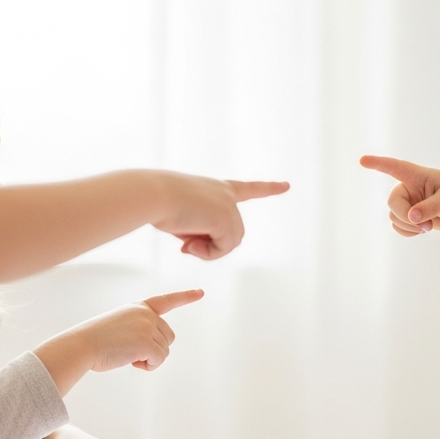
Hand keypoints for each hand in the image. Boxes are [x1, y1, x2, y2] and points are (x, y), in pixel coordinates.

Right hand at [34, 290, 202, 395]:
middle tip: (130, 352)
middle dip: (154, 349)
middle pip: (168, 337)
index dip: (185, 297)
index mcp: (138, 308)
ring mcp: (148, 326)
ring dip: (149, 358)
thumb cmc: (94, 342)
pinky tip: (130, 362)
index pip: (166, 300)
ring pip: (165, 350)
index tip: (201, 292)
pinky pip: (159, 360)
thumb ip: (139, 330)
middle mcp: (146, 314)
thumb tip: (154, 352)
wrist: (81, 345)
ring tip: (126, 355)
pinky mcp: (148, 342)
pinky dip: (147, 366)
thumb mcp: (119, 328)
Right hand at [157, 175, 289, 259]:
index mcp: (218, 188)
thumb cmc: (159, 203)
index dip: (267, 189)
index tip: (286, 186)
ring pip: (228, 244)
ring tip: (184, 242)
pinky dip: (205, 253)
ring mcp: (229, 206)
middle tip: (185, 244)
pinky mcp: (227, 218)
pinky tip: (188, 244)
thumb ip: (197, 230)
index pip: (247, 189)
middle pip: (232, 234)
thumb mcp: (182, 219)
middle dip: (210, 245)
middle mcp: (227, 194)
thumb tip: (197, 245)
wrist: (153, 194)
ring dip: (206, 249)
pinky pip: (222, 249)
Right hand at [358, 155, 439, 254]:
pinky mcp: (408, 216)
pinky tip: (421, 231)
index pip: (396, 167)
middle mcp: (409, 187)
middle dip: (406, 217)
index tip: (363, 160)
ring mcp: (407, 202)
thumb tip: (412, 217)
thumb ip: (430, 208)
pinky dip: (407, 232)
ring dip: (410, 226)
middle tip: (426, 226)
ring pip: (394, 217)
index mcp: (419, 175)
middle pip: (393, 202)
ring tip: (429, 227)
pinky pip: (397, 227)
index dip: (378, 164)